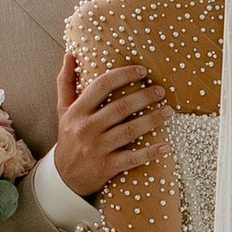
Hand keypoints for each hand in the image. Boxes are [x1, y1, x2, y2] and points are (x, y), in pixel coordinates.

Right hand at [52, 49, 165, 201]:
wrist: (63, 176)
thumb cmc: (68, 138)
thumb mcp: (62, 110)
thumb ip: (66, 82)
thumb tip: (70, 54)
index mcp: (77, 111)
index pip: (101, 86)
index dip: (123, 75)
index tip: (142, 71)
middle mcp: (86, 128)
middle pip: (120, 107)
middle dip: (144, 97)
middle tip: (161, 91)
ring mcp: (97, 148)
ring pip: (130, 131)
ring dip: (152, 120)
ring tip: (169, 111)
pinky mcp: (106, 167)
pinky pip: (132, 159)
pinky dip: (150, 153)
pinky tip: (166, 147)